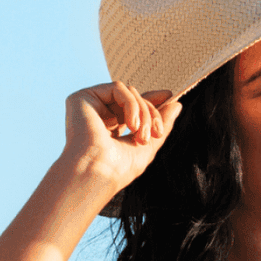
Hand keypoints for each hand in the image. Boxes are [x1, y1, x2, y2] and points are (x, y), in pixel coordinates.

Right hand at [59, 81, 183, 193]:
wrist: (96, 173)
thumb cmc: (118, 169)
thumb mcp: (148, 145)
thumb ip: (161, 124)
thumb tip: (177, 104)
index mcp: (108, 128)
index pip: (131, 107)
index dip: (150, 100)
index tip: (170, 96)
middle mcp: (97, 115)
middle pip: (134, 99)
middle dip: (151, 113)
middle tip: (157, 133)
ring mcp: (89, 106)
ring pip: (129, 93)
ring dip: (143, 112)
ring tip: (142, 136)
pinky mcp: (82, 97)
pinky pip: (118, 88)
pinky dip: (132, 104)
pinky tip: (131, 125)